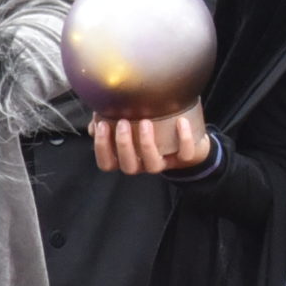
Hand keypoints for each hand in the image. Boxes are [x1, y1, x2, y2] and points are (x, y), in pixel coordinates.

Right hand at [92, 111, 210, 174]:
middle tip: (123, 122)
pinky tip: (181, 121)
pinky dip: (184, 139)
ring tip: (145, 122)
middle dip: (123, 145)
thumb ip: (111, 121)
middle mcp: (143, 164)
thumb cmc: (154, 128)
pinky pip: (185, 154)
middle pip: (128, 166)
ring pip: (153, 165)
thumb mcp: (131, 123)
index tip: (102, 125)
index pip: (107, 163)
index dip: (102, 148)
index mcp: (127, 157)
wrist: (189, 135)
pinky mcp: (184, 158)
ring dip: (146, 144)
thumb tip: (96, 119)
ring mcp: (164, 162)